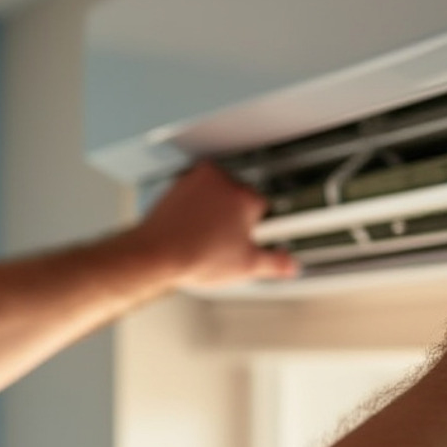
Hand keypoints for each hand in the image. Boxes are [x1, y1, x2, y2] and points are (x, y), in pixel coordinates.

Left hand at [129, 162, 297, 287]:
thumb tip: (291, 265)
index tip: (248, 239)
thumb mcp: (246, 266)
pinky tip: (191, 226)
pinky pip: (195, 191)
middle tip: (224, 240)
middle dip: (235, 217)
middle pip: (240, 197)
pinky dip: (195, 203)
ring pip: (217, 192)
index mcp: (244, 197)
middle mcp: (222, 181)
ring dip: (215, 207)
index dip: (256, 229)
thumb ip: (275, 263)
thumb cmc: (195, 256)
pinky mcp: (177, 183)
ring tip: (205, 234)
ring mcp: (197, 179)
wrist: (155, 254)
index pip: (264, 208)